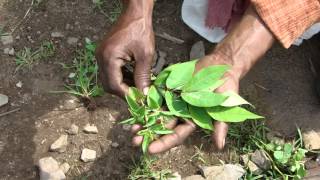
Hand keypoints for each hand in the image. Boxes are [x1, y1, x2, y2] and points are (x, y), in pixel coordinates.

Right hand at [96, 1, 154, 96]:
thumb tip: (144, 94)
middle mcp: (101, 58)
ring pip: (109, 79)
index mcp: (109, 57)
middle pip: (108, 85)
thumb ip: (143, 76)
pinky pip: (110, 71)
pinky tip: (133, 77)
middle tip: (139, 95)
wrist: (135, 14)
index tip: (139, 100)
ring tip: (138, 87)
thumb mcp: (145, 55)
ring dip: (123, 85)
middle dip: (124, 92)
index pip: (114, 85)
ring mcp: (101, 55)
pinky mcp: (105, 54)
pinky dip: (121, 77)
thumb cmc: (141, 30)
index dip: (126, 95)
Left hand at [131, 5, 273, 153]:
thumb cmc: (226, 86)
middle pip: (162, 127)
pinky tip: (133, 107)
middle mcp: (180, 113)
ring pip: (155, 113)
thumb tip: (219, 146)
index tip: (149, 150)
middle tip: (133, 141)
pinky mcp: (168, 88)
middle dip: (148, 135)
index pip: (176, 135)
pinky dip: (144, 102)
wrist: (220, 65)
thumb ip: (221, 125)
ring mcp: (173, 101)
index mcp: (192, 120)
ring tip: (130, 128)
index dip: (163, 143)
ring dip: (143, 121)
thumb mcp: (225, 105)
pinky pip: (154, 96)